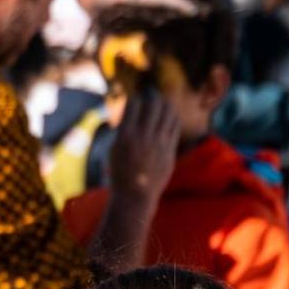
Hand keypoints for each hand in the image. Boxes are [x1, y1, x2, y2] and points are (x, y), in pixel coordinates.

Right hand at [109, 88, 180, 202]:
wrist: (135, 194)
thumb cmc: (119, 172)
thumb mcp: (113, 149)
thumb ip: (123, 130)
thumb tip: (130, 113)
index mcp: (125, 135)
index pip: (134, 104)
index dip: (135, 98)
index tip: (135, 99)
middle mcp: (143, 136)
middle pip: (153, 104)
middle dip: (152, 95)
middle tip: (150, 94)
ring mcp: (159, 143)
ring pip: (168, 112)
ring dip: (164, 103)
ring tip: (161, 102)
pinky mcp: (169, 149)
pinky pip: (174, 125)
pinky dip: (171, 116)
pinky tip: (168, 115)